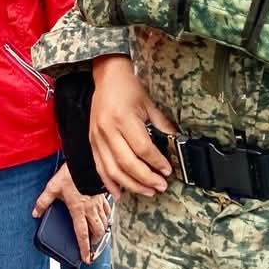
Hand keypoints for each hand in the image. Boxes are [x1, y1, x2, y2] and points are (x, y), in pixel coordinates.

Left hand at [33, 163, 109, 260]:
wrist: (86, 161)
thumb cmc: (69, 174)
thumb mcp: (52, 187)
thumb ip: (43, 202)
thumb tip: (35, 213)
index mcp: (78, 210)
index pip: (82, 234)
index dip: (84, 248)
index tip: (86, 258)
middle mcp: (90, 209)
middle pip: (97, 231)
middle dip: (95, 241)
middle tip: (91, 246)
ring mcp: (98, 202)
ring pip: (104, 222)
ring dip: (101, 230)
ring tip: (97, 235)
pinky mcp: (102, 194)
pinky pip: (107, 209)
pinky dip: (106, 216)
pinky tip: (104, 216)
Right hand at [89, 55, 176, 196]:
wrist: (107, 76)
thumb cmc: (128, 88)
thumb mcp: (150, 105)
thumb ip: (163, 126)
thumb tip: (177, 145)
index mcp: (123, 119)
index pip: (142, 148)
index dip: (156, 162)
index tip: (168, 170)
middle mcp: (107, 130)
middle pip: (127, 162)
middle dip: (145, 178)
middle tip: (160, 186)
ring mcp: (97, 137)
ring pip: (112, 169)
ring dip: (130, 184)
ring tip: (147, 191)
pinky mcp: (92, 142)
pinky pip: (99, 167)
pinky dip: (109, 182)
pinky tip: (120, 192)